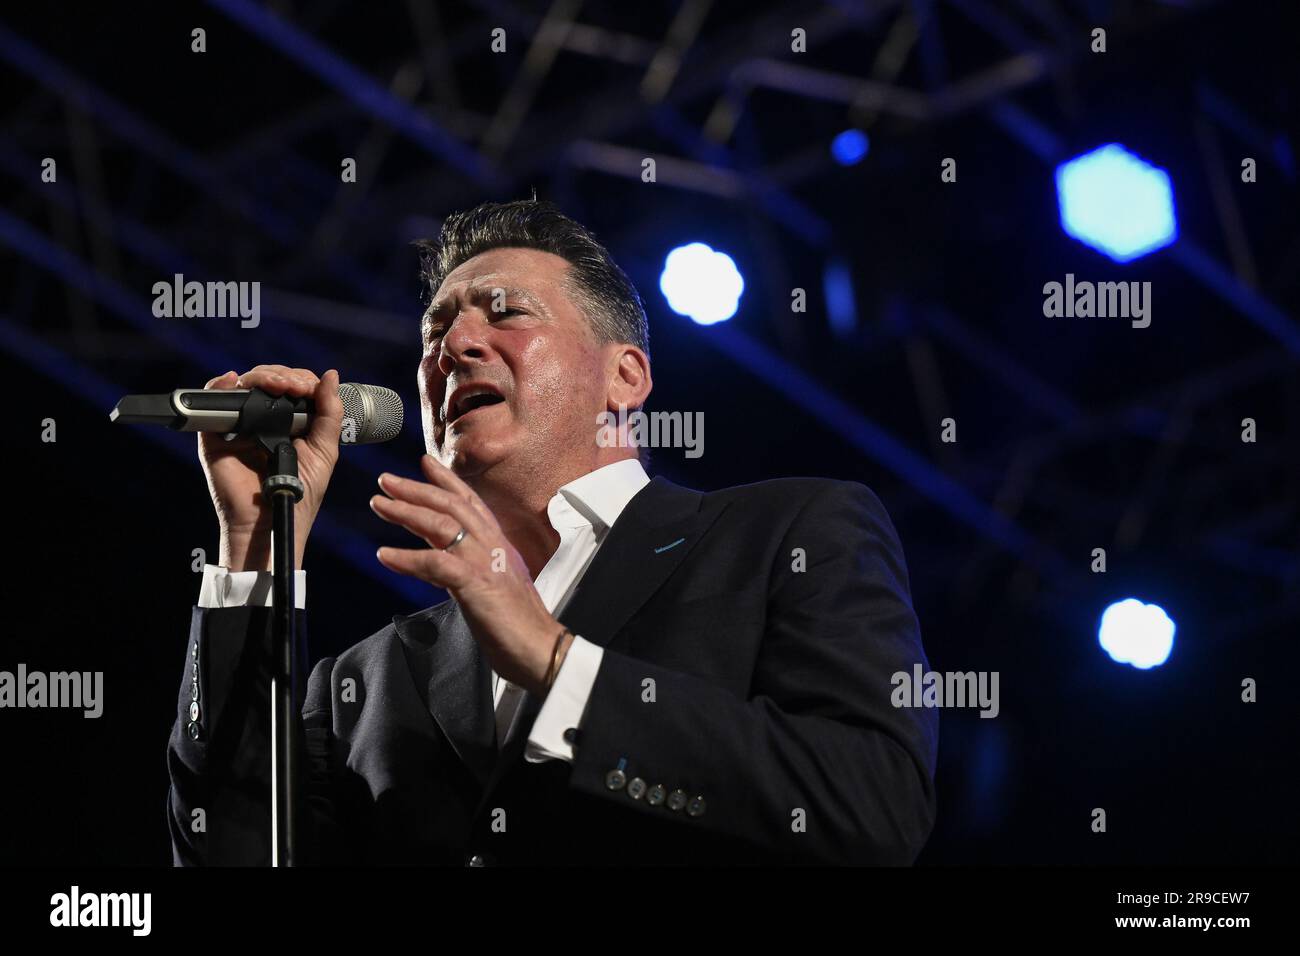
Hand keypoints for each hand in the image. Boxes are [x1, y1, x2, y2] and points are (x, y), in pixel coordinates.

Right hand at [198, 366, 343, 569]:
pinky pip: (212, 403)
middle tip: (295, 388)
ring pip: (243, 384)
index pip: (292, 385)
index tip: (310, 388)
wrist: (275, 520)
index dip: (301, 379)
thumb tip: (330, 376)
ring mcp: (238, 426)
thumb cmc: (300, 493)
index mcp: (289, 422)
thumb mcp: (324, 450)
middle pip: (267, 379)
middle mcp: (262, 420)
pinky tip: (235, 381)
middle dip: (284, 375)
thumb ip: (329, 414)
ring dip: (262, 376)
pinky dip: (220, 385)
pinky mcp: (216, 436)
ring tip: (279, 385)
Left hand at [369, 455, 572, 695]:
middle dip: (416, 489)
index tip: (424, 462)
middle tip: (387, 480)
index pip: (470, 502)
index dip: (446, 480)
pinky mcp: (476, 584)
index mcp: (498, 544)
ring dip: (406, 512)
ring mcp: (484, 562)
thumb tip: (451, 559)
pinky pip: (435, 564)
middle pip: (450, 505)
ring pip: (441, 525)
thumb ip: (475, 564)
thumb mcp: (496, 582)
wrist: (540, 648)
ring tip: (379, 504)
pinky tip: (385, 555)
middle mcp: (492, 545)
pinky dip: (407, 558)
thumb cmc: (519, 623)